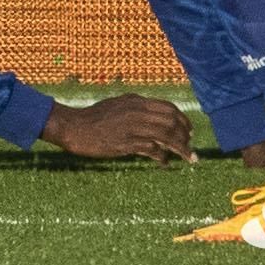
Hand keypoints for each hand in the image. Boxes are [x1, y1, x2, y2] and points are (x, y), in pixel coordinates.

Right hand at [41, 95, 195, 163]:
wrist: (73, 126)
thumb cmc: (94, 118)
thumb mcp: (117, 106)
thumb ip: (135, 109)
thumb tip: (154, 118)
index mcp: (135, 100)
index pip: (169, 108)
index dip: (183, 120)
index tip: (189, 132)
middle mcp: (136, 111)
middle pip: (172, 122)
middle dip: (186, 136)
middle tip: (190, 148)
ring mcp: (131, 126)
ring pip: (166, 135)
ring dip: (181, 148)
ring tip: (188, 158)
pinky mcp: (126, 142)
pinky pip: (152, 149)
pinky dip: (163, 157)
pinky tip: (165, 163)